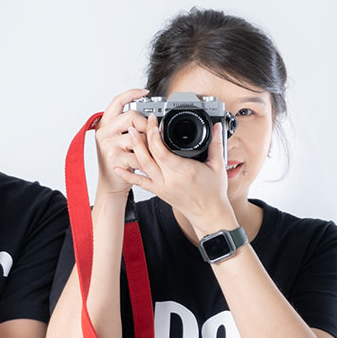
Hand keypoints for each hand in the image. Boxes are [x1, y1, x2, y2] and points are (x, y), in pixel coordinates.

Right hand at [93, 89, 149, 199]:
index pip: (117, 101)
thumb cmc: (118, 161)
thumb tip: (150, 118)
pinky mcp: (114, 158)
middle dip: (146, 125)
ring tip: (147, 154)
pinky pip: (139, 155)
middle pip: (132, 116)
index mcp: (104, 124)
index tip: (145, 92)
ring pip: (137, 136)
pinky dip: (146, 162)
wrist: (110, 185)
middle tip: (149, 136)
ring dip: (148, 146)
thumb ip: (129, 128)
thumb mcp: (119, 140)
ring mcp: (108, 145)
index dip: (132, 94)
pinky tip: (145, 166)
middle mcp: (103, 132)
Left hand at [115, 114, 235, 231]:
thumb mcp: (218, 166)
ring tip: (129, 136)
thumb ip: (217, 144)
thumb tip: (218, 127)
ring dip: (134, 150)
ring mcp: (162, 186)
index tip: (154, 122)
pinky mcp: (159, 192)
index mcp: (185, 170)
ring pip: (143, 167)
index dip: (154, 135)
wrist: (209, 214)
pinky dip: (128, 175)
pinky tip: (118, 168)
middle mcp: (171, 179)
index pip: (162, 151)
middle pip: (149, 157)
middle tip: (136, 123)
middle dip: (141, 138)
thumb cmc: (214, 193)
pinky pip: (140, 183)